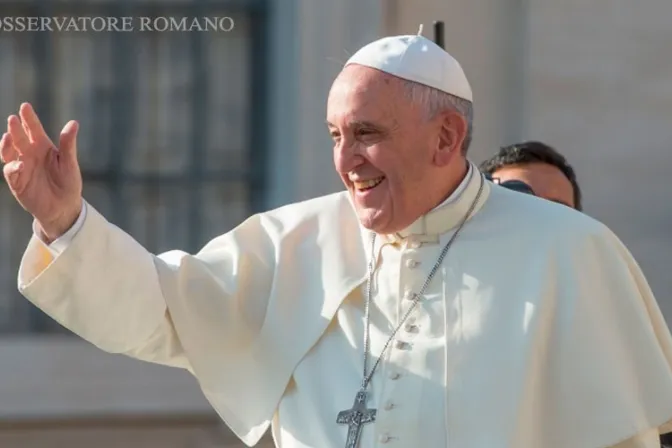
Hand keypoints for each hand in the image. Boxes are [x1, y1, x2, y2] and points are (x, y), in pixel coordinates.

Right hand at [1, 103, 82, 241]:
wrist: (64, 207)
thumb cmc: (68, 183)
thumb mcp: (70, 163)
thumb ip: (68, 144)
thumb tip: (73, 123)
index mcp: (43, 147)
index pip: (34, 130)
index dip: (29, 118)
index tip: (25, 106)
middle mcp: (30, 154)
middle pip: (19, 138)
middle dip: (16, 128)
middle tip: (14, 119)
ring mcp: (22, 167)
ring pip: (9, 152)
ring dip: (7, 144)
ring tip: (8, 136)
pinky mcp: (17, 181)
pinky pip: (11, 172)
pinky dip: (13, 167)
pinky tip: (19, 164)